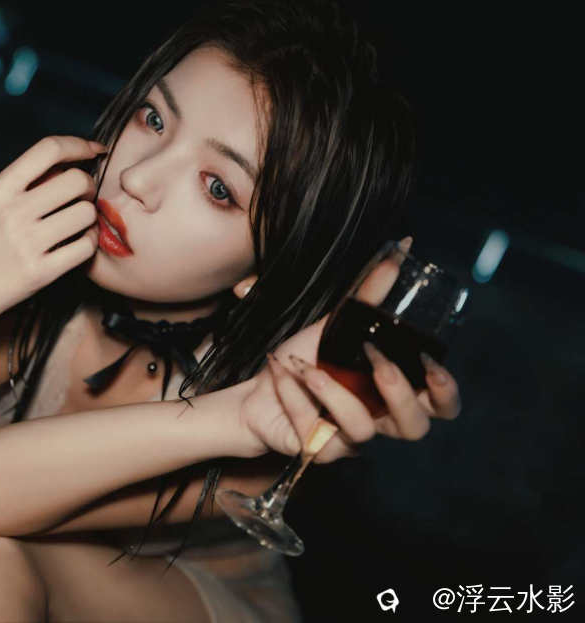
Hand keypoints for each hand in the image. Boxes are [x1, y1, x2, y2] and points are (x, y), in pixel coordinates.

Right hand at [0, 136, 105, 328]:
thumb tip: (65, 166)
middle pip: (76, 181)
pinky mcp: (41, 273)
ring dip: (90, 217)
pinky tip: (78, 243)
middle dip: (88, 186)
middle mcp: (12, 213)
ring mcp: (27, 244)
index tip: (93, 151)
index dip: (78, 145)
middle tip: (82, 197)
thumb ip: (19, 184)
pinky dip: (89, 243)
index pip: (48, 149)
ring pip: (86, 214)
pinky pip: (85, 247)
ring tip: (78, 223)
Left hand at [237, 238, 461, 461]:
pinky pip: (314, 429)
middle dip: (398, 393)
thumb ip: (368, 297)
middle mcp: (378, 421)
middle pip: (415, 428)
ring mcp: (349, 441)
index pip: (441, 407)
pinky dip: (294, 395)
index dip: (446, 392)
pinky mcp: (317, 451)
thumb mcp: (336, 325)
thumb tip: (398, 252)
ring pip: (362, 430)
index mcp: (391, 393)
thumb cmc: (305, 360)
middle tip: (375, 363)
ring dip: (332, 391)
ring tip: (303, 365)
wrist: (258, 388)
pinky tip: (281, 374)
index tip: (430, 364)